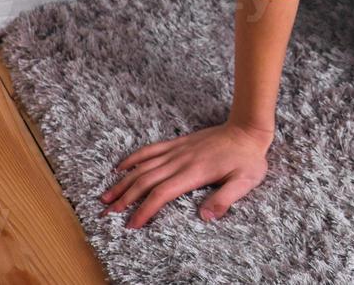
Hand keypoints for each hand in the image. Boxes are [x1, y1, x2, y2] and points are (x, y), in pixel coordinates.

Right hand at [98, 121, 272, 228]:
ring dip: (123, 182)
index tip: (131, 225)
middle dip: (125, 199)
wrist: (248, 129)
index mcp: (194, 172)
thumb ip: (225, 198)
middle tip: (107, 215)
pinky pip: (151, 149)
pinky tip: (120, 168)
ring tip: (106, 197)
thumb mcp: (245, 181)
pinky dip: (133, 158)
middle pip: (146, 181)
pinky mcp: (179, 143)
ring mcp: (178, 150)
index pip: (162, 193)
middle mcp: (181, 160)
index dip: (145, 210)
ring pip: (143, 166)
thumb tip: (205, 216)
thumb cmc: (248, 158)